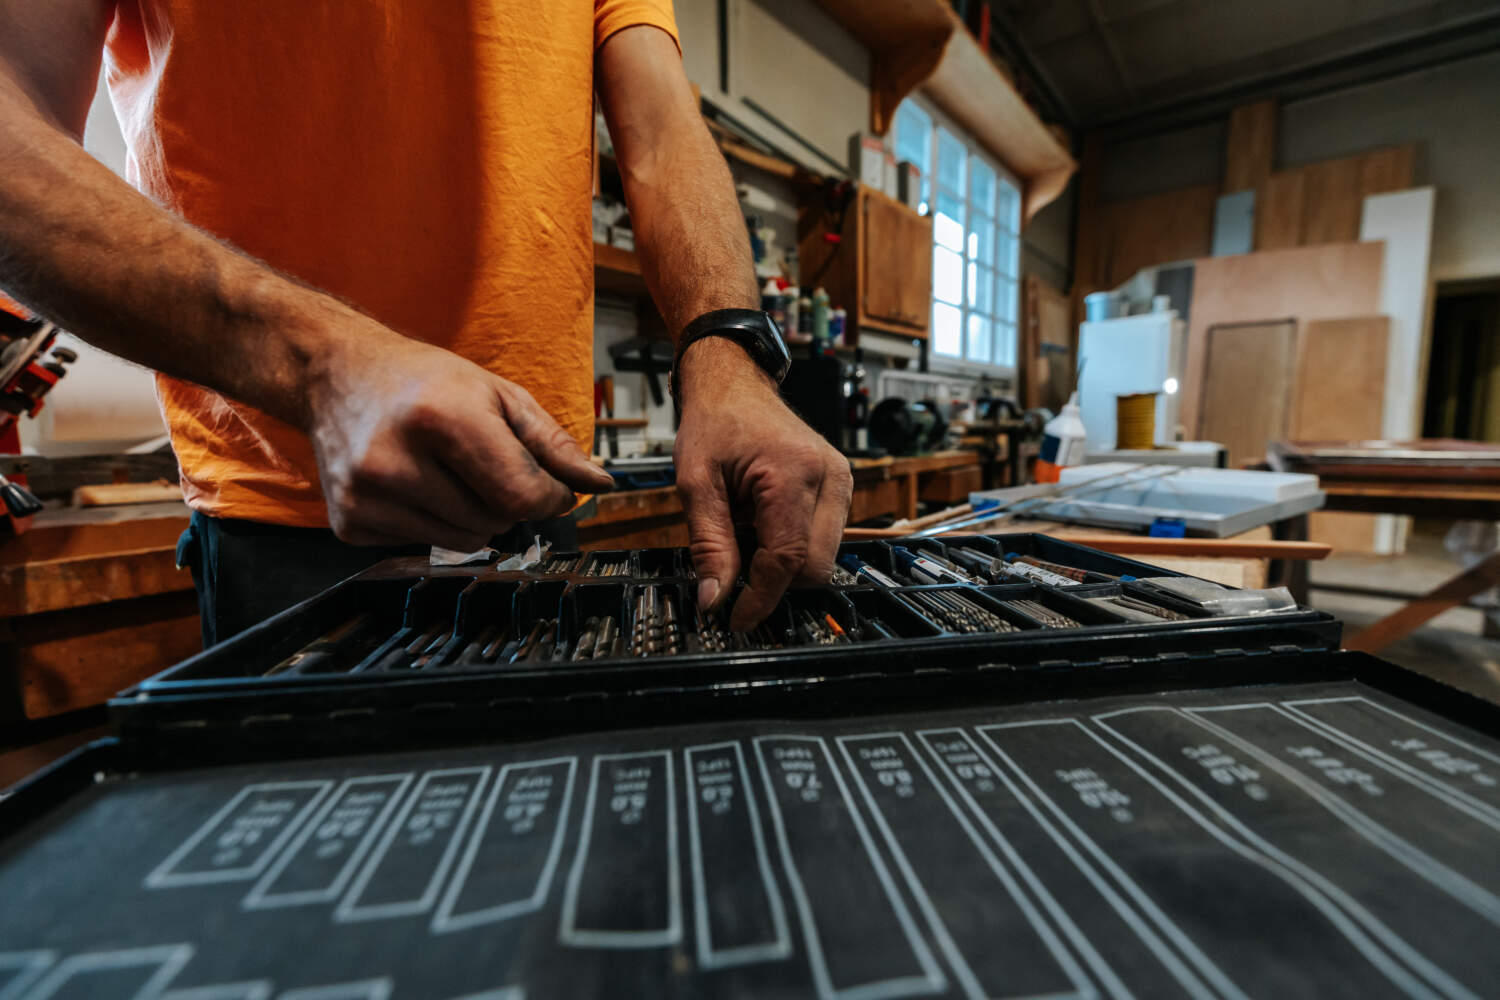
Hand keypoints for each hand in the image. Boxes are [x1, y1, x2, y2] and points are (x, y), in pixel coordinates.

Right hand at [305, 324, 614, 549]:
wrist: (336, 375)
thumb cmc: (424, 381)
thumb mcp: (498, 395)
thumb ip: (552, 444)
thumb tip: (599, 485)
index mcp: (441, 419)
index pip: (522, 495)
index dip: (550, 497)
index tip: (550, 487)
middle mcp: (395, 460)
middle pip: (496, 521)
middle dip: (506, 500)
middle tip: (480, 462)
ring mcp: (367, 496)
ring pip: (465, 542)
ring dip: (474, 515)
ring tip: (447, 470)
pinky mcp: (350, 522)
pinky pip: (424, 546)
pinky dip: (433, 522)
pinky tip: (413, 483)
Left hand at [674, 339, 853, 629]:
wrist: (735, 384)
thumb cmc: (714, 424)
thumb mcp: (696, 483)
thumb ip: (708, 544)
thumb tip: (715, 599)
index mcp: (792, 473)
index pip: (788, 559)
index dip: (762, 597)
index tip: (736, 619)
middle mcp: (829, 477)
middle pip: (815, 567)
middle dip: (775, 581)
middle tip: (734, 568)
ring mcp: (842, 481)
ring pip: (824, 557)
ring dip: (784, 562)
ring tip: (747, 530)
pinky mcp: (842, 486)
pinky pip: (825, 538)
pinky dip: (794, 545)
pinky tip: (765, 523)